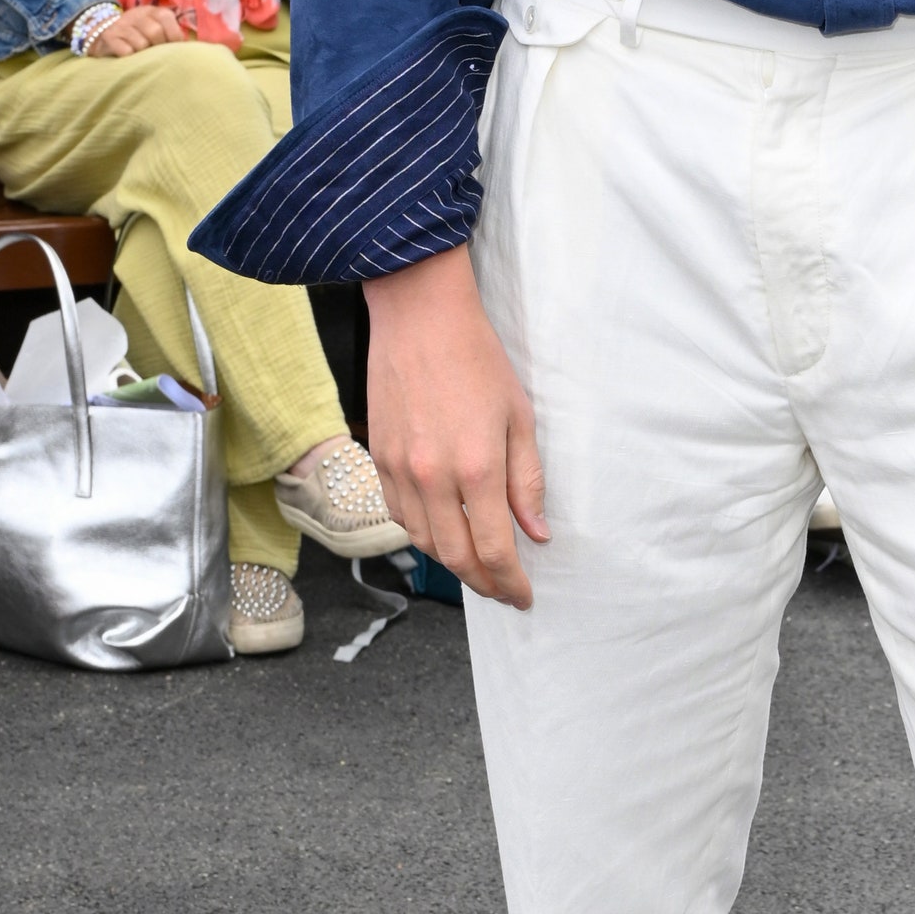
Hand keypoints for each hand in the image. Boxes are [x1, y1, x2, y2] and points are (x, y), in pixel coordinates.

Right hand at [82, 6, 183, 57]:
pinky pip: (126, 52)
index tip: (171, 48)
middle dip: (158, 47)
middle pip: (155, 31)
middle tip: (155, 55)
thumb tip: (193, 49)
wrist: (102, 34)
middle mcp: (136, 14)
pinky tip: (130, 58)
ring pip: (140, 43)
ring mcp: (121, 25)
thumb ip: (172, 35)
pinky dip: (130, 58)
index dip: (173, 37)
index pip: (167, 18)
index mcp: (152, 11)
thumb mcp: (154, 28)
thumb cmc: (138, 36)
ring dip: (143, 54)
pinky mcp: (109, 37)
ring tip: (141, 56)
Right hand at [366, 247, 548, 607]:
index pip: (494, 549)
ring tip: (478, 566)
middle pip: (455, 557)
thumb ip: (527, 482)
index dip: (511, 583)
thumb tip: (536, 532)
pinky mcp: (378, 459)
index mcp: (475, 467)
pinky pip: (399, 515)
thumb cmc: (476, 359)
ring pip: (423, 542)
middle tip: (504, 590)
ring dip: (452, 563)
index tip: (523, 596)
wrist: (419, 317)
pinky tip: (442, 530)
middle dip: (483, 583)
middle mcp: (432, 477)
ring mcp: (398, 470)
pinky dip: (422, 534)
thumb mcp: (519, 418)